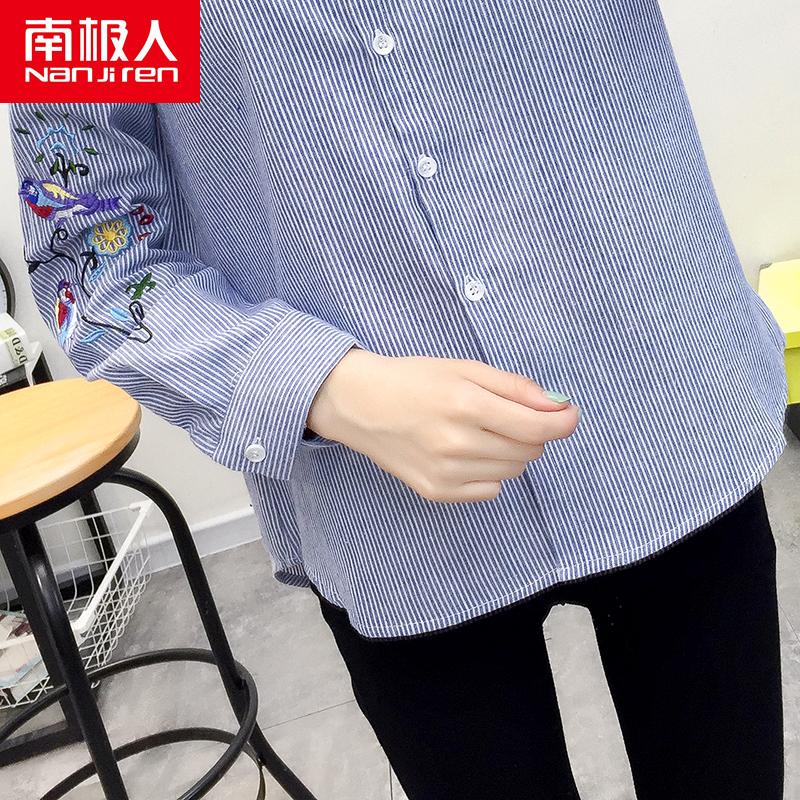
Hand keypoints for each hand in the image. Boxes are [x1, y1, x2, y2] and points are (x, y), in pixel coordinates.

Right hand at [306, 348, 579, 502]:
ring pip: (513, 471)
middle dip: (532, 432)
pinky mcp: (436, 492)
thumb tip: (557, 406)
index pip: (537, 426)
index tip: (568, 414)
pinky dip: (490, 472)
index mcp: (465, 404)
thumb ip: (514, 387)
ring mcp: (445, 473)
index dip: (563, 421)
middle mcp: (456, 443)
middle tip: (511, 415)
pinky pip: (490, 489)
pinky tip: (466, 452)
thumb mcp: (464, 369)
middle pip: (528, 450)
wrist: (360, 405)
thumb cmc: (414, 380)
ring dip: (512, 451)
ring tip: (483, 431)